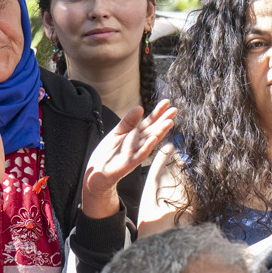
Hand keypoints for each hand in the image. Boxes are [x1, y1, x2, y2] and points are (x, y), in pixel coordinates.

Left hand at [82, 100, 177, 218]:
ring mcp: (136, 153)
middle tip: (174, 110)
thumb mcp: (117, 132)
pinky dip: (147, 147)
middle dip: (163, 120)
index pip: (149, 122)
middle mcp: (139, 143)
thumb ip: (128, 121)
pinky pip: (140, 155)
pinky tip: (154, 139)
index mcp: (136, 135)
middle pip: (153, 130)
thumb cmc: (108, 152)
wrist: (97, 170)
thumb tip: (140, 107)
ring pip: (150, 141)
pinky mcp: (130, 163)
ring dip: (160, 132)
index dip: (157, 112)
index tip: (166, 102)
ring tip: (169, 122)